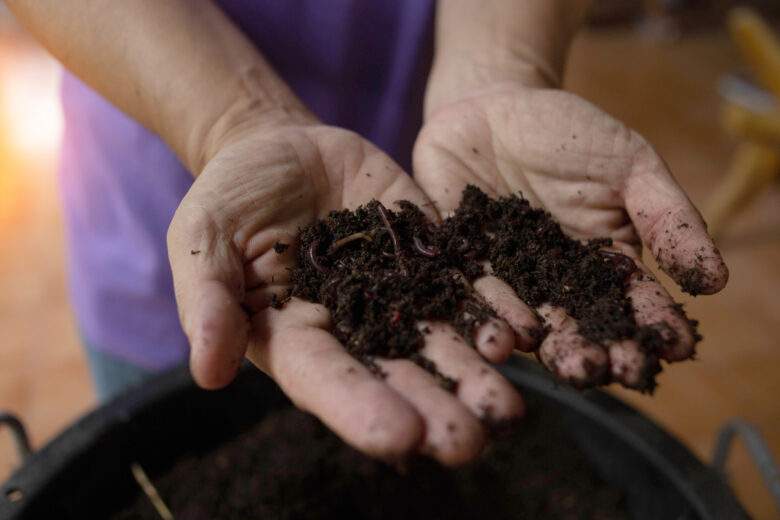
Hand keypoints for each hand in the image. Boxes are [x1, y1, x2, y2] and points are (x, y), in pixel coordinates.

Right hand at [167, 114, 522, 464]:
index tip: (401, 437)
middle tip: (471, 441)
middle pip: (396, 373)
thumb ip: (209, 301)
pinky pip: (466, 281)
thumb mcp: (203, 240)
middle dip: (434, 407)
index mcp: (295, 336)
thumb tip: (208, 373)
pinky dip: (494, 306)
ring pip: (441, 337)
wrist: (281, 150)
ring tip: (510, 405)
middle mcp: (354, 327)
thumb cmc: (230, 199)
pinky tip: (526, 329)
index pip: (327, 381)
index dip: (361, 408)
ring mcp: (398, 291)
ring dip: (476, 371)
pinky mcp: (430, 253)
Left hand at [414, 82, 728, 387]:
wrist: (489, 107)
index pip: (630, 303)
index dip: (651, 327)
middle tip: (601, 371)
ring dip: (541, 344)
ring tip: (559, 363)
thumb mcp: (628, 166)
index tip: (669, 350)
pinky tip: (501, 335)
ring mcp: (503, 277)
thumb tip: (715, 281)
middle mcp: (552, 282)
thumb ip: (666, 218)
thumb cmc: (569, 134)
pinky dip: (484, 313)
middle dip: (590, 350)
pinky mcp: (457, 264)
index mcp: (600, 264)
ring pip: (523, 318)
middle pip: (575, 325)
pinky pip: (469, 291)